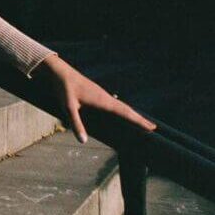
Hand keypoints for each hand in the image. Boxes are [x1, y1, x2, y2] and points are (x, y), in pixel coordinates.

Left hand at [34, 54, 156, 143]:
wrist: (60, 72)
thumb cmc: (64, 89)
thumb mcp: (68, 107)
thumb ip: (76, 124)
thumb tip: (83, 141)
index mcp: (103, 101)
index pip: (125, 113)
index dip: (138, 121)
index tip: (152, 127)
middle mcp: (106, 97)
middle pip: (127, 110)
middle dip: (140, 119)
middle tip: (153, 128)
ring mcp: (102, 95)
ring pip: (121, 106)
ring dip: (132, 114)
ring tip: (141, 122)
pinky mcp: (97, 94)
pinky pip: (114, 103)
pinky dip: (122, 110)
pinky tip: (121, 113)